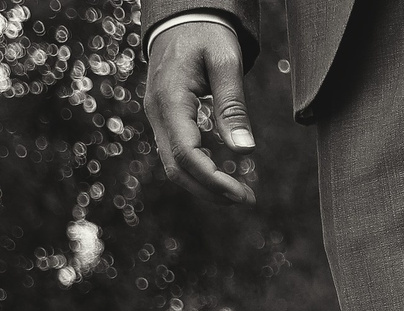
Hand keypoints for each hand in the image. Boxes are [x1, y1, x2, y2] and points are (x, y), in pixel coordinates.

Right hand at [143, 19, 256, 205]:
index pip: (187, 154)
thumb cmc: (207, 35)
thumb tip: (245, 151)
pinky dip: (198, 171)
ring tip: (238, 194)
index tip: (243, 195)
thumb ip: (233, 106)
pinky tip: (223, 176)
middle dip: (210, 190)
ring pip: (173, 165)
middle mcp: (157, 112)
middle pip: (176, 167)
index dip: (214, 180)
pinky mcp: (164, 119)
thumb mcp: (226, 63)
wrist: (183, 18)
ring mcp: (156, 116)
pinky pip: (175, 153)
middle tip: (247, 200)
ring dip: (204, 186)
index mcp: (170, 99)